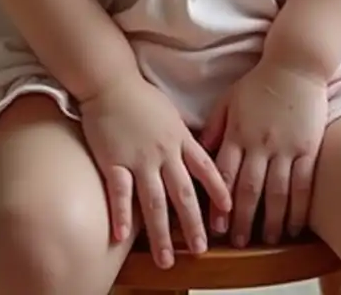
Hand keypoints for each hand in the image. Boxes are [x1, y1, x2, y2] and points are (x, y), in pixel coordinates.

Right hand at [80, 73, 231, 269]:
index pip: (206, 168)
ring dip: (162, 233)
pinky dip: (122, 214)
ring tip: (167, 259)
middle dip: (194, 225)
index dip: (219, 191)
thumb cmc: (141, 95)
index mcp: (180, 138)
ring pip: (154, 202)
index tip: (229, 212)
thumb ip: (184, 136)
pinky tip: (123, 236)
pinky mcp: (114, 160)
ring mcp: (139, 158)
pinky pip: (120, 192)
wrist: (111, 81)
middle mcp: (164, 152)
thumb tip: (199, 150)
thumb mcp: (171, 113)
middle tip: (201, 250)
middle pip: (183, 194)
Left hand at [200, 58, 326, 246]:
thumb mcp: (228, 100)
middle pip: (249, 190)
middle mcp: (260, 144)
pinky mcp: (308, 148)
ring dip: (271, 221)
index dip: (218, 204)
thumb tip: (198, 153)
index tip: (216, 228)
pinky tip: (294, 225)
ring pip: (277, 193)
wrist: (295, 65)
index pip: (224, 174)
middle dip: (242, 220)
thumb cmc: (259, 82)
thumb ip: (214, 128)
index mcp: (238, 133)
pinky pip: (303, 185)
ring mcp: (286, 148)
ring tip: (267, 239)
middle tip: (238, 242)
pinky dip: (299, 209)